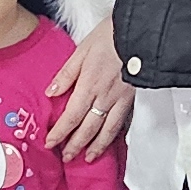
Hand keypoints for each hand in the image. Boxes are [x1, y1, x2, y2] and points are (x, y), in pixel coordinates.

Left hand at [43, 36, 131, 160]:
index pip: (71, 116)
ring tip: (88, 157)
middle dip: (76, 145)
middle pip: (88, 128)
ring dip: (96, 146)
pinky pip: (122, 123)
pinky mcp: (133, 97)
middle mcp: (105, 97)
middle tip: (66, 157)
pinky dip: (114, 136)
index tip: (50, 143)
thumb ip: (66, 74)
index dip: (60, 133)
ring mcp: (121, 99)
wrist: (140, 31)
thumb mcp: (82, 49)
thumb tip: (50, 92)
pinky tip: (110, 141)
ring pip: (107, 130)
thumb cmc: (111, 35)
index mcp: (89, 85)